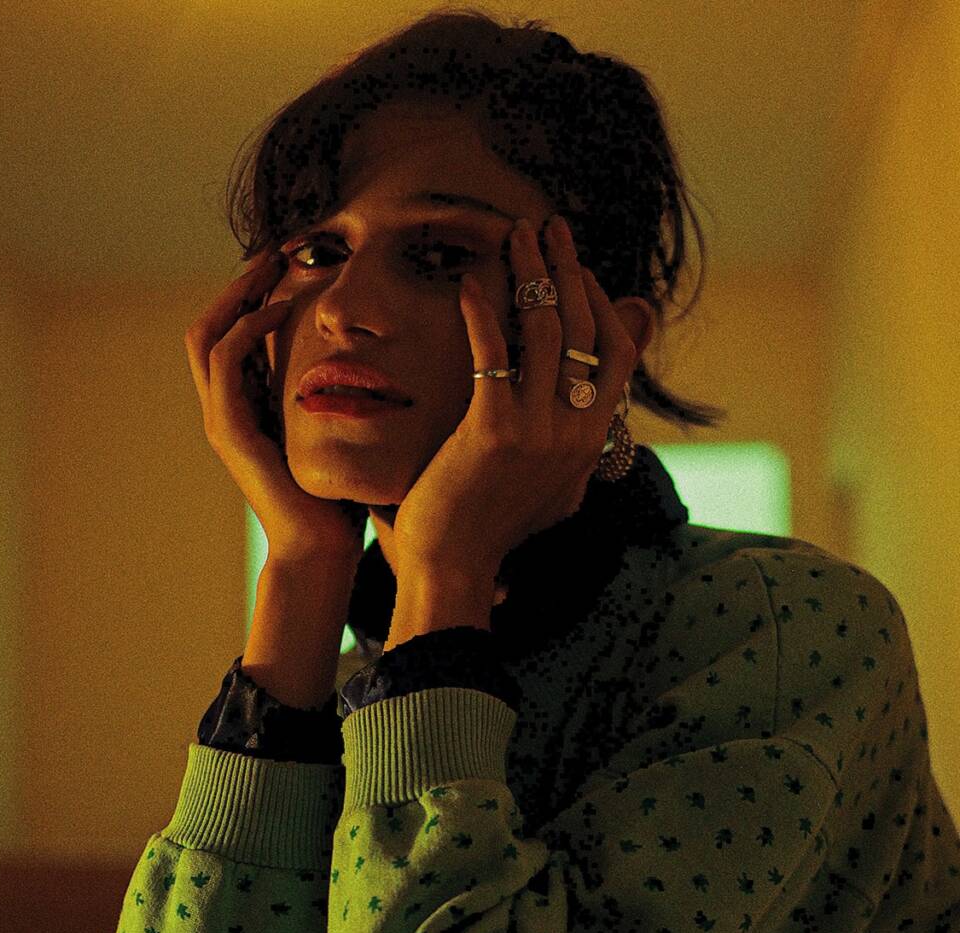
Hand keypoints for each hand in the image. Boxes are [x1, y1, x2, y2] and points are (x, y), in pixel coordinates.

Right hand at [184, 250, 368, 566]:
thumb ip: (340, 399)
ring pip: (206, 335)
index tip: (292, 262)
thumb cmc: (338, 498)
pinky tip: (281, 307)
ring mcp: (222, 418)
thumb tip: (379, 365)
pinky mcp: (228, 430)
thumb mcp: (339, 435)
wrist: (320, 550)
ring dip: (238, 294)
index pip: (238, 334)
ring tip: (274, 265)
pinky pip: (224, 362)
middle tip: (276, 249)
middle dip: (241, 284)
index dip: (255, 295)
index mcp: (250, 407)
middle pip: (213, 325)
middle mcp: (228, 408)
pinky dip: (248, 327)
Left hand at [390, 215, 638, 577]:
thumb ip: (584, 454)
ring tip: (516, 234)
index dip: (602, 302)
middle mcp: (575, 432)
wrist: (453, 565)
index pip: (617, 353)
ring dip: (532, 273)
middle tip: (551, 227)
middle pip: (587, 328)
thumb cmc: (495, 528)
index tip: (579, 268)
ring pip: (549, 330)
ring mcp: (537, 431)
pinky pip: (495, 354)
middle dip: (571, 269)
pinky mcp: (492, 431)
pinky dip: (484, 312)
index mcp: (591, 441)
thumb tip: (604, 428)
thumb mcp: (558, 493)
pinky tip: (469, 283)